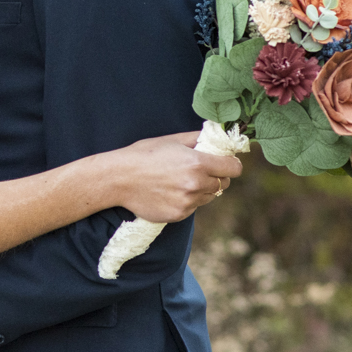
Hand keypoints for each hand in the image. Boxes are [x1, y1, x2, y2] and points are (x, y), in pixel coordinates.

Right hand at [107, 132, 242, 223]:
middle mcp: (196, 184)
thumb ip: (198, 138)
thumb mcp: (171, 140)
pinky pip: (194, 208)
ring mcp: (188, 202)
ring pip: (209, 197)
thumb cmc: (143, 155)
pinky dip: (187, 201)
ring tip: (179, 182)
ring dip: (202, 190)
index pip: (234, 168)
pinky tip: (170, 192)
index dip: (230, 164)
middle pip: (223, 184)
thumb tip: (218, 136)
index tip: (224, 163)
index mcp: (197, 163)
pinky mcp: (179, 215)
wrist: (118, 179)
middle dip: (216, 177)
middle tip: (198, 171)